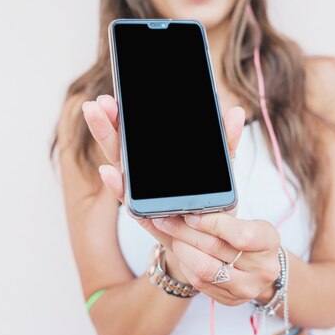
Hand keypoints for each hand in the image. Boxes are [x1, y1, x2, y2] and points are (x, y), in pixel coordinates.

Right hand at [81, 94, 245, 252]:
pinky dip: (117, 186)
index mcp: (157, 157)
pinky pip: (129, 200)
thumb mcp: (221, 167)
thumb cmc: (211, 199)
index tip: (112, 96)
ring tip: (97, 119)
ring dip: (106, 141)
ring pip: (119, 166)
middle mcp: (144, 172)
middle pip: (121, 143)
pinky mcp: (146, 215)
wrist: (212, 238)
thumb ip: (226, 142)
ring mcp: (142, 193)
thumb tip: (237, 113)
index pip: (136, 130)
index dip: (122, 113)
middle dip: (107, 122)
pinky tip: (108, 172)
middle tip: (98, 103)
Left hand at [151, 212, 280, 306]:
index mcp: (269, 240)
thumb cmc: (248, 239)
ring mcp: (248, 287)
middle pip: (216, 249)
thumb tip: (178, 206)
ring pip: (205, 269)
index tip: (189, 215)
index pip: (239, 235)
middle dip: (185, 232)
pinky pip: (201, 283)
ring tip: (174, 238)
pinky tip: (183, 254)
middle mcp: (263, 267)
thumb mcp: (242, 222)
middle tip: (165, 220)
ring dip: (183, 250)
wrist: (259, 267)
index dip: (211, 224)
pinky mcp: (232, 300)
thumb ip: (215, 216)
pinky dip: (187, 266)